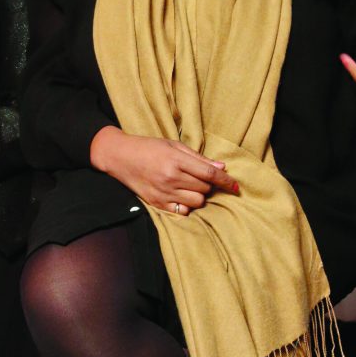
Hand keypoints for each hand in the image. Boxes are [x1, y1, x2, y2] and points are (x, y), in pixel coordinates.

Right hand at [90, 126, 237, 215]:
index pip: (209, 173)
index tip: (235, 186)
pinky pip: (183, 211)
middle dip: (208, 184)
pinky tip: (181, 196)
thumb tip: (221, 167)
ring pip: (196, 202)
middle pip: (204, 188)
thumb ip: (197, 158)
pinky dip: (187, 205)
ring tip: (189, 186)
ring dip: (199, 195)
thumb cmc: (148, 147)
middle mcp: (170, 178)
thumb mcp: (173, 145)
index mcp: (175, 161)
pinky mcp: (157, 204)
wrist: (120, 157)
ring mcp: (163, 193)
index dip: (225, 181)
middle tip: (199, 177)